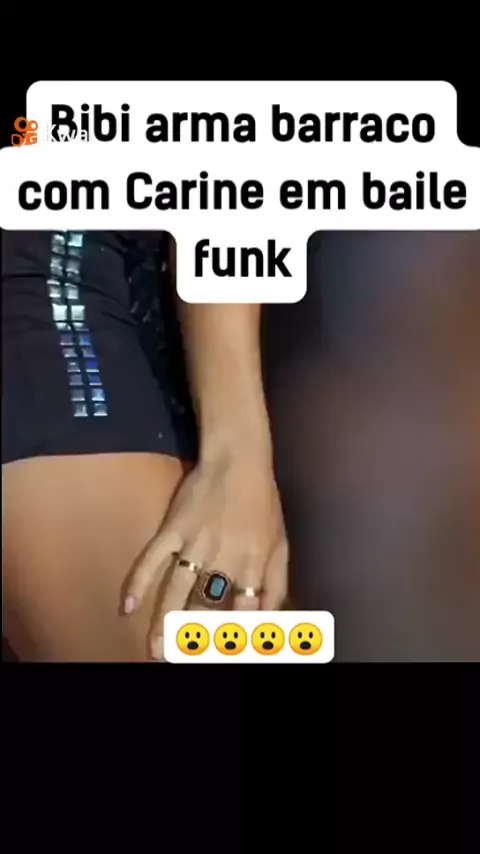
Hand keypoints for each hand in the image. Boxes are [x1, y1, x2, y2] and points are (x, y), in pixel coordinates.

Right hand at [123, 450, 287, 659]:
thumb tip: (269, 619)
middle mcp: (224, 557)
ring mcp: (195, 542)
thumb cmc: (263, 504)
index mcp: (252, 563)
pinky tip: (126, 606)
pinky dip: (138, 581)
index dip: (234, 636)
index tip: (222, 652)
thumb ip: (275, 584)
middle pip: (206, 606)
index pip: (243, 611)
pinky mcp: (173, 527)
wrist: (239, 460)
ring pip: (176, 589)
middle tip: (180, 657)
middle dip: (194, 637)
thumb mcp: (280, 544)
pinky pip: (152, 558)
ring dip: (164, 621)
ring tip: (155, 649)